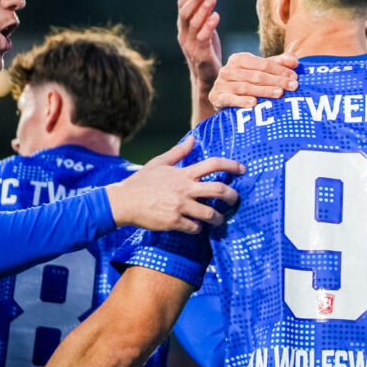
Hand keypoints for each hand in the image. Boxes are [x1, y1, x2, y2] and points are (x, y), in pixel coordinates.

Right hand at [105, 136, 243, 232]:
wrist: (123, 202)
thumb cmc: (141, 182)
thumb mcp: (159, 163)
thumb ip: (178, 152)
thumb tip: (193, 139)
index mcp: (183, 174)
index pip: (213, 164)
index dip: (231, 165)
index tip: (243, 169)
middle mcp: (185, 189)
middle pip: (219, 190)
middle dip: (233, 196)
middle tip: (236, 200)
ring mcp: (180, 206)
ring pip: (210, 214)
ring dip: (218, 218)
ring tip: (219, 220)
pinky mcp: (174, 222)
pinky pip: (195, 227)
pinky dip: (199, 228)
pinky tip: (197, 227)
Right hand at [177, 0, 222, 89]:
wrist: (209, 80)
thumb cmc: (208, 53)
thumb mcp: (204, 32)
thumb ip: (203, 17)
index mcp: (183, 30)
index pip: (181, 8)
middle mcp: (183, 36)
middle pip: (185, 14)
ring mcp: (190, 46)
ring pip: (193, 24)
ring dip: (202, 8)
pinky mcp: (200, 55)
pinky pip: (203, 38)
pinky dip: (209, 25)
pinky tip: (216, 15)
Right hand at [209, 51, 299, 109]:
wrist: (222, 99)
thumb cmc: (246, 82)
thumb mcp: (261, 71)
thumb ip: (278, 63)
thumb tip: (295, 61)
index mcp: (239, 59)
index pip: (263, 63)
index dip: (280, 70)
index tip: (295, 78)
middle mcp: (228, 69)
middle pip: (256, 75)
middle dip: (276, 80)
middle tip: (292, 87)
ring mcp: (221, 84)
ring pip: (246, 87)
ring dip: (264, 90)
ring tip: (279, 94)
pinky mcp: (217, 97)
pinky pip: (230, 99)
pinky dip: (242, 101)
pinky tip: (254, 103)